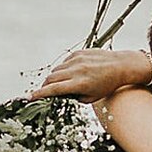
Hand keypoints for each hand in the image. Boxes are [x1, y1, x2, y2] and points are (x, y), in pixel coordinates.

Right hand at [29, 47, 151, 103]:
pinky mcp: (78, 53)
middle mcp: (77, 70)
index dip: (40, 94)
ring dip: (55, 78)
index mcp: (80, 84)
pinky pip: (64, 62)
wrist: (121, 66)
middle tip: (45, 92)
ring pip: (56, 70)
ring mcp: (77, 60)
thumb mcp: (92, 97)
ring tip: (62, 83)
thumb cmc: (108, 85)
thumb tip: (59, 97)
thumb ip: (74, 98)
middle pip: (51, 79)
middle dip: (46, 86)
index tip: (30, 97)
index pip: (54, 89)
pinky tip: (72, 73)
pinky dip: (64, 69)